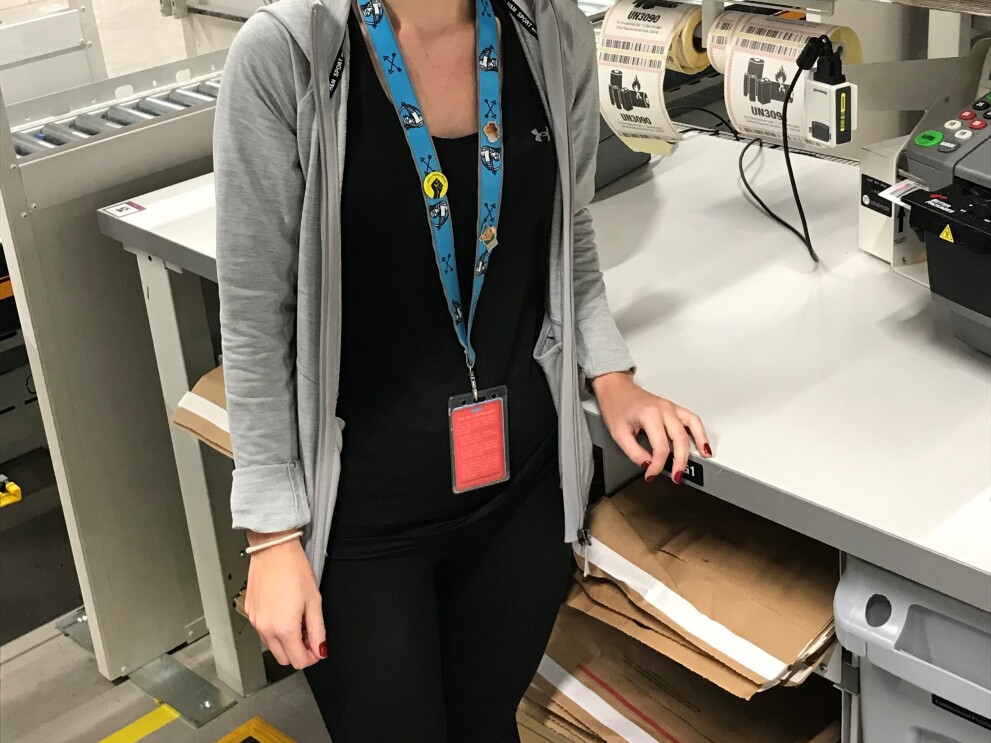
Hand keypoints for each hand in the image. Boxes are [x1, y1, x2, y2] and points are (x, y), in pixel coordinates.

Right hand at [244, 531, 326, 668]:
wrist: (273, 550)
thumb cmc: (294, 569)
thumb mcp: (314, 601)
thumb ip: (318, 630)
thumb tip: (321, 650)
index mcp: (284, 628)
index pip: (298, 661)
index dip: (312, 657)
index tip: (318, 647)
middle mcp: (266, 628)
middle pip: (283, 658)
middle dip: (298, 651)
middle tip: (309, 634)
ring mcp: (255, 621)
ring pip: (272, 646)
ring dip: (286, 641)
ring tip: (297, 619)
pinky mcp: (250, 612)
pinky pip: (262, 631)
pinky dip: (274, 629)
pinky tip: (284, 611)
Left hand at [592, 371, 710, 484]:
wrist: (616, 389)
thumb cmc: (616, 406)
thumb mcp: (618, 433)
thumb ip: (634, 452)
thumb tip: (648, 464)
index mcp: (650, 415)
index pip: (661, 448)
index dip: (657, 465)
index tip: (651, 474)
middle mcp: (664, 409)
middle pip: (679, 439)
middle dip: (679, 462)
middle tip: (676, 476)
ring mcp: (670, 407)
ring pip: (691, 428)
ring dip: (697, 445)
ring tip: (702, 459)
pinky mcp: (673, 408)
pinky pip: (692, 419)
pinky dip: (700, 432)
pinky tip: (703, 444)